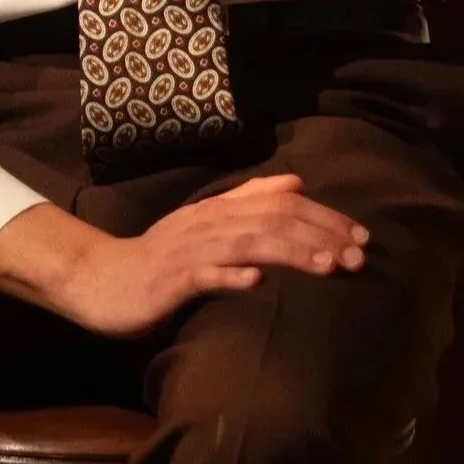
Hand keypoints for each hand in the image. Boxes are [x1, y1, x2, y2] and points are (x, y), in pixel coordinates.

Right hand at [0, 175, 368, 338]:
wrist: (102, 279)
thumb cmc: (162, 257)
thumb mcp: (208, 223)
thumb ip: (249, 200)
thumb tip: (297, 181)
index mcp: (221, 210)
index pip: (282, 205)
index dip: (324, 218)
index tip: (360, 237)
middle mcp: (209, 223)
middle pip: (272, 220)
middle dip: (319, 235)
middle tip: (358, 256)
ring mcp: (189, 250)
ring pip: (246, 243)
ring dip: (289, 253)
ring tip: (327, 265)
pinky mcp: (170, 279)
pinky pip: (203, 275)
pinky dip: (230, 275)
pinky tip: (255, 281)